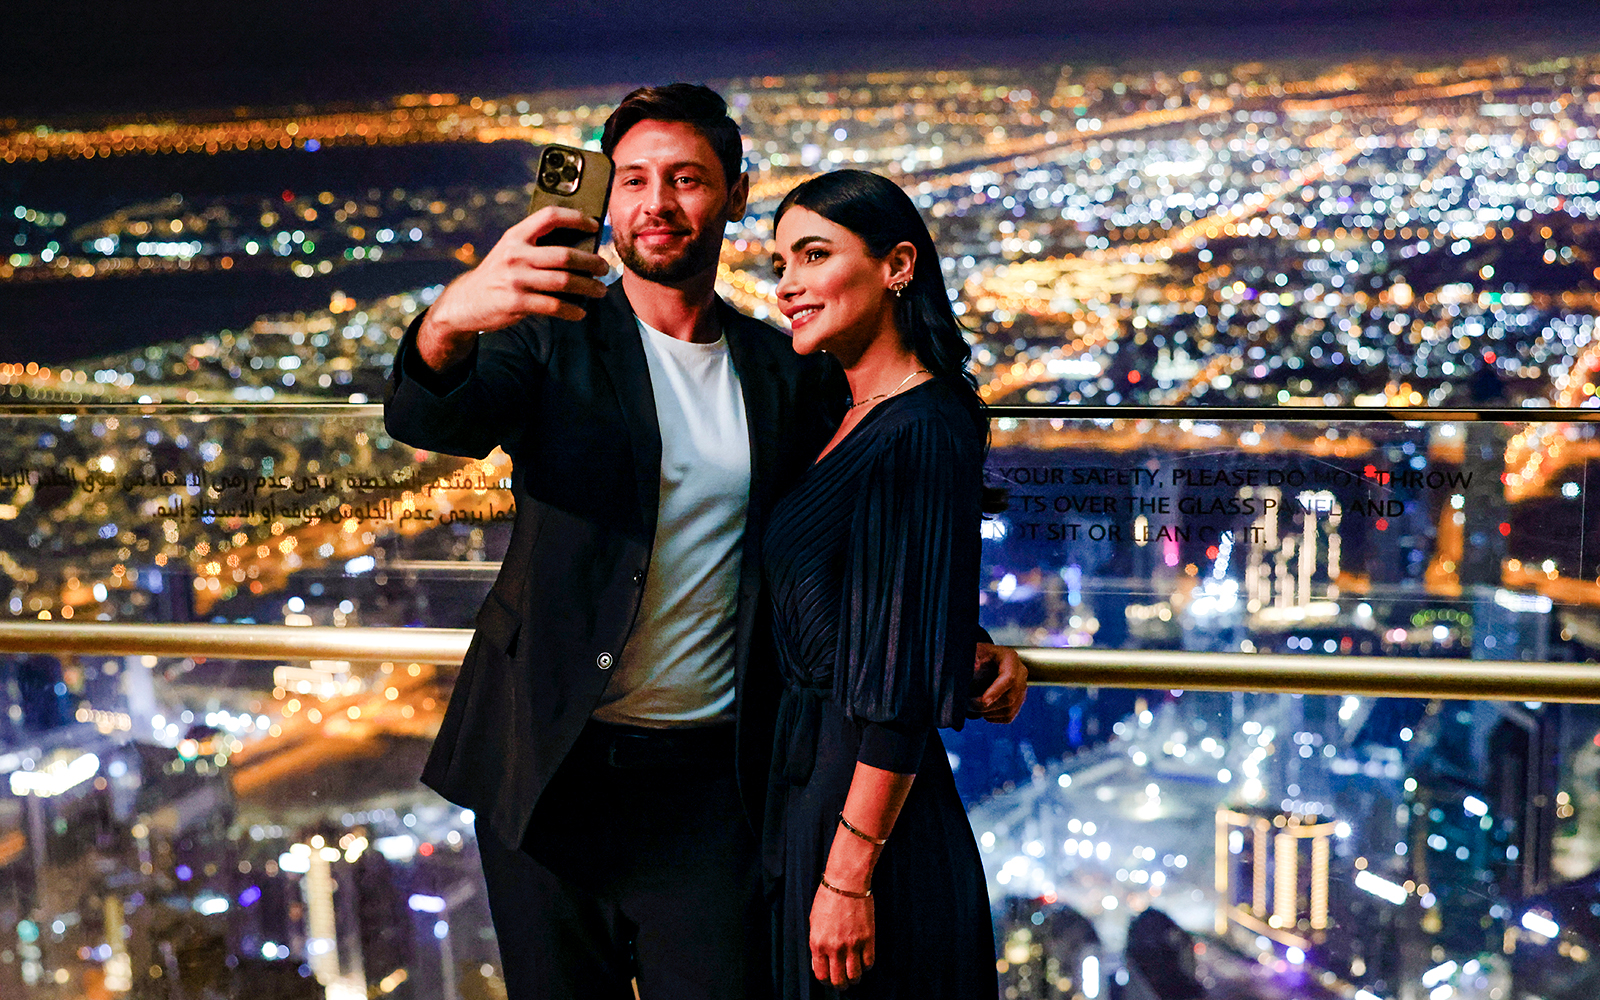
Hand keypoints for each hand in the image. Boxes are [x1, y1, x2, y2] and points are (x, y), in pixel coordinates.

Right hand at [416, 206, 610, 369]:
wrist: (466, 301)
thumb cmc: (499, 273)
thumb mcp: (511, 250)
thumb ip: (537, 245)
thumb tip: (581, 245)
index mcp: (516, 235)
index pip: (550, 216)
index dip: (576, 217)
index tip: (595, 226)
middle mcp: (516, 254)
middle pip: (565, 255)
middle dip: (592, 262)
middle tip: (604, 268)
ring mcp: (516, 279)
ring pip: (564, 282)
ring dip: (589, 287)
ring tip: (600, 290)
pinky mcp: (516, 303)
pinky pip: (554, 306)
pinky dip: (572, 310)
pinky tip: (580, 312)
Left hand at [810, 881, 874, 988]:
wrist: (846, 883)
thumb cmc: (828, 899)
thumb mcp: (814, 922)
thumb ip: (817, 943)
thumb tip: (821, 960)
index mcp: (817, 944)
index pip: (821, 975)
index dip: (826, 981)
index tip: (829, 979)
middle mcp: (834, 948)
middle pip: (838, 980)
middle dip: (840, 985)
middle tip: (843, 982)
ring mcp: (852, 945)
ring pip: (855, 976)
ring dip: (854, 978)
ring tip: (854, 974)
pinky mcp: (867, 938)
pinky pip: (868, 963)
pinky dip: (866, 966)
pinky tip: (863, 960)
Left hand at [969, 642, 1026, 722]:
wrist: (984, 659)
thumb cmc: (979, 654)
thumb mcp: (974, 652)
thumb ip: (973, 660)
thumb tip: (974, 669)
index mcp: (1010, 658)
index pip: (1009, 678)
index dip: (996, 691)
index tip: (983, 701)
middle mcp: (1020, 673)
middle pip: (1010, 697)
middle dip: (987, 706)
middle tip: (968, 705)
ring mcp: (1021, 688)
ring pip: (1009, 709)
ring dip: (988, 712)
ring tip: (972, 707)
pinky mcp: (1018, 701)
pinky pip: (1008, 716)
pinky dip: (993, 717)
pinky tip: (981, 710)